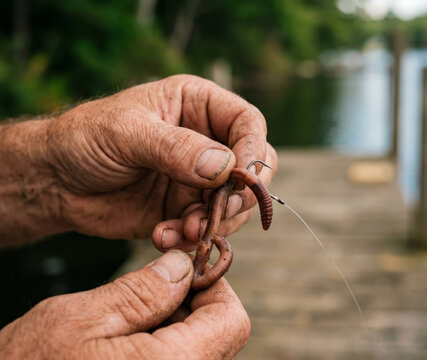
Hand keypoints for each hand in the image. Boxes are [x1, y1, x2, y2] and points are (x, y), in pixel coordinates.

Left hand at [0, 74, 276, 245]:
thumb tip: (225, 168)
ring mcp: (198, 178)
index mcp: (197, 106)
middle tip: (216, 213)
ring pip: (236, 203)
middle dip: (240, 195)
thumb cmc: (85, 139)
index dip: (253, 151)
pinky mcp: (186, 209)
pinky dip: (193, 237)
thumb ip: (175, 148)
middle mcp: (206, 141)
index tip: (242, 179)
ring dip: (216, 222)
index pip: (247, 123)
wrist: (56, 181)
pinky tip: (163, 236)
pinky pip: (208, 227)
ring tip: (183, 231)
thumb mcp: (126, 133)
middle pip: (253, 167)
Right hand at [0, 251, 249, 358]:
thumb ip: (142, 291)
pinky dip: (160, 346)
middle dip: (188, 305)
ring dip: (171, 326)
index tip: (184, 271)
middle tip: (146, 293)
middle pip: (218, 336)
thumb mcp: (82, 319)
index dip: (213, 287)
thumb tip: (183, 266)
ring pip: (198, 350)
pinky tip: (123, 343)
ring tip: (125, 322)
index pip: (232, 321)